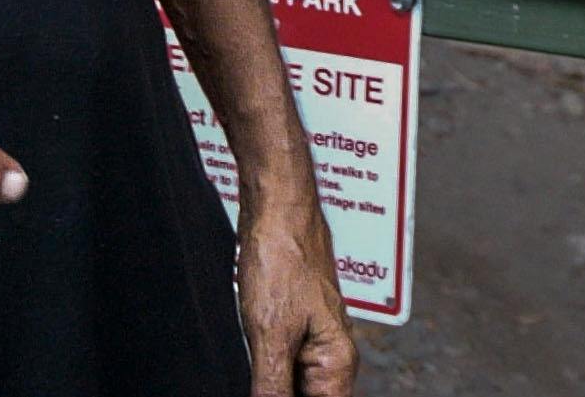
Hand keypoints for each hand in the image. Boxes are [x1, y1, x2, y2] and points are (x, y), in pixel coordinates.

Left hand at [237, 192, 358, 395]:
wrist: (276, 207)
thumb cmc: (282, 256)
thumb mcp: (270, 333)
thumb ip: (273, 384)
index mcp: (337, 362)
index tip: (266, 392)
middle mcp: (330, 354)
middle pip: (306, 395)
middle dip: (277, 390)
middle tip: (258, 369)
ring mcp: (311, 337)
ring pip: (289, 380)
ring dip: (269, 380)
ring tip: (255, 349)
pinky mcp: (291, 322)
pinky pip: (278, 357)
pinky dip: (262, 361)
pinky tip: (248, 348)